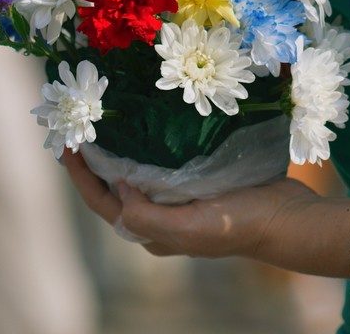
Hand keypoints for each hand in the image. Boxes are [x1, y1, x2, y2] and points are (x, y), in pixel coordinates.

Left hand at [62, 150, 349, 274]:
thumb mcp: (188, 229)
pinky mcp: (198, 180)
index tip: (66, 145)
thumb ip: (147, 217)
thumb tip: (116, 187)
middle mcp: (159, 215)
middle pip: (115, 187)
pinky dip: (149, 142)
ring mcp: (179, 197)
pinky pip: (163, 160)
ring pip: (137, 172)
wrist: (284, 217)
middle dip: (95, 160)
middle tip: (82, 125)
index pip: (102, 203)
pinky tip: (149, 122)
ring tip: (108, 119)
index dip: (81, 177)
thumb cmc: (236, 225)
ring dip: (119, 149)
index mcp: (151, 231)